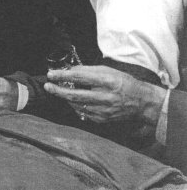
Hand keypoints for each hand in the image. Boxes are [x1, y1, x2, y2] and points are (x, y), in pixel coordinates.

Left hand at [44, 65, 165, 132]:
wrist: (142, 102)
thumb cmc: (124, 83)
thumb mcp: (108, 71)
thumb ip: (88, 71)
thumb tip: (69, 70)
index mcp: (107, 81)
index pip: (79, 77)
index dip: (62, 76)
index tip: (51, 74)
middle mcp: (105, 97)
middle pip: (74, 95)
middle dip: (57, 90)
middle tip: (48, 86)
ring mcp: (103, 110)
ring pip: (76, 104)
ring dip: (65, 98)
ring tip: (59, 91)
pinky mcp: (102, 119)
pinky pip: (82, 112)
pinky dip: (75, 105)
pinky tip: (73, 100)